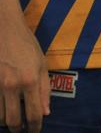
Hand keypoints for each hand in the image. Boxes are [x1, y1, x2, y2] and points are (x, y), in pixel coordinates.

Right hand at [0, 16, 49, 132]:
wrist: (5, 29)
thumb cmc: (26, 44)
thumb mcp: (42, 63)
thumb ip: (45, 88)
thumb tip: (46, 112)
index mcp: (31, 80)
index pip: (34, 113)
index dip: (35, 127)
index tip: (35, 131)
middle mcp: (13, 86)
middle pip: (13, 121)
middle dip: (18, 129)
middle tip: (21, 130)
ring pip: (0, 117)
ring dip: (6, 122)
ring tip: (12, 120)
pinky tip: (4, 109)